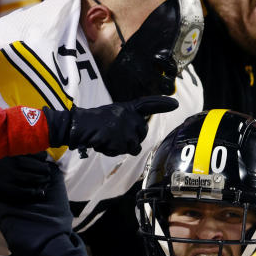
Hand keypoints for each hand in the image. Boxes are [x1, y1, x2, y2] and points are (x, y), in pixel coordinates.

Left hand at [0, 153, 54, 226]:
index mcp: (2, 188)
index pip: (27, 194)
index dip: (37, 194)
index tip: (41, 193)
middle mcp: (11, 176)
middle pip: (35, 180)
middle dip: (43, 181)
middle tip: (46, 180)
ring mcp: (13, 162)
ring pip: (36, 167)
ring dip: (43, 169)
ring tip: (46, 170)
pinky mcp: (13, 150)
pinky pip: (32, 154)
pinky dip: (40, 156)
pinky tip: (41, 158)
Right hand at [44, 96, 178, 156]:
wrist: (80, 126)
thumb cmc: (92, 122)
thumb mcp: (112, 115)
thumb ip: (126, 121)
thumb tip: (135, 138)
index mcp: (127, 108)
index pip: (148, 104)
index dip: (162, 104)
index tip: (175, 104)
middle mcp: (131, 116)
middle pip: (142, 133)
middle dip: (132, 139)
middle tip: (113, 136)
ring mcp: (128, 128)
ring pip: (134, 145)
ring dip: (121, 146)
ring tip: (107, 139)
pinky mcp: (124, 139)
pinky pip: (123, 151)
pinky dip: (113, 151)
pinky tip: (104, 143)